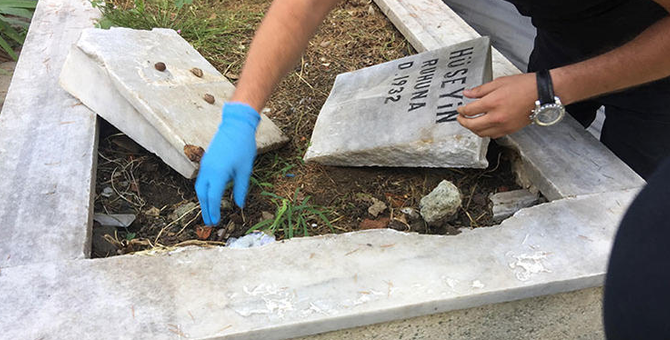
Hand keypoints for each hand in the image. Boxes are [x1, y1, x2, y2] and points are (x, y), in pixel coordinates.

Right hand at [195, 102, 259, 224]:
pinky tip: (210, 196)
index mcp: (218, 173)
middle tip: (209, 223)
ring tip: (209, 212)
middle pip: (202, 194)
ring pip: (200, 187)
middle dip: (205, 209)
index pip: (213, 197)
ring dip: (203, 201)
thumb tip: (239, 205)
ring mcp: (205, 164)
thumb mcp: (245, 170)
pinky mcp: (206, 161)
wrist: (236, 126)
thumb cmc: (243, 147)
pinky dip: (204, 190)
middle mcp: (208, 170)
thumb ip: (241, 189)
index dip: (213, 211)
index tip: (216, 223)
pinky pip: (202, 179)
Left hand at [456, 73, 537, 138]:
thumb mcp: (499, 82)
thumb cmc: (524, 86)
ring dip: (473, 129)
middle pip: (472, 125)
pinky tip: (483, 126)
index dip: (461, 110)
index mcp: (493, 102)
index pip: (470, 110)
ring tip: (470, 122)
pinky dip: (485, 132)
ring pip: (481, 133)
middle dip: (463, 122)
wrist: (542, 93)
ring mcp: (504, 125)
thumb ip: (481, 90)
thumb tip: (467, 93)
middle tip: (460, 118)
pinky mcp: (510, 130)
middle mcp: (497, 117)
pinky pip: (493, 135)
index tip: (460, 109)